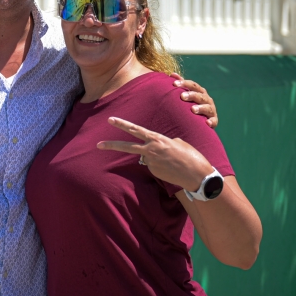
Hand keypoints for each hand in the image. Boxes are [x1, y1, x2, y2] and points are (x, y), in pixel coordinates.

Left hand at [97, 117, 212, 190]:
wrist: (197, 175)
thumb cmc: (191, 156)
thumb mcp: (177, 142)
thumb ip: (162, 142)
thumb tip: (155, 147)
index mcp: (157, 139)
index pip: (135, 130)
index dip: (122, 124)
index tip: (111, 120)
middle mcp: (151, 150)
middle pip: (127, 147)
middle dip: (111, 145)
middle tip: (98, 145)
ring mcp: (151, 163)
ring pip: (145, 157)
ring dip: (154, 157)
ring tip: (172, 161)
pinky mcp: (153, 172)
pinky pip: (153, 166)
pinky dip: (159, 165)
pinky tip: (171, 167)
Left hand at [170, 73, 217, 127]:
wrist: (200, 121)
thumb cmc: (191, 104)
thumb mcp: (187, 94)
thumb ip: (181, 85)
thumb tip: (172, 74)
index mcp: (200, 91)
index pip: (193, 85)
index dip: (184, 83)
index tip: (174, 84)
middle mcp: (206, 99)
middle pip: (200, 95)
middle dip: (191, 95)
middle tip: (182, 96)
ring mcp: (211, 110)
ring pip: (207, 107)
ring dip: (201, 108)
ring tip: (193, 109)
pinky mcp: (213, 121)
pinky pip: (213, 121)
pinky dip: (211, 122)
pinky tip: (207, 123)